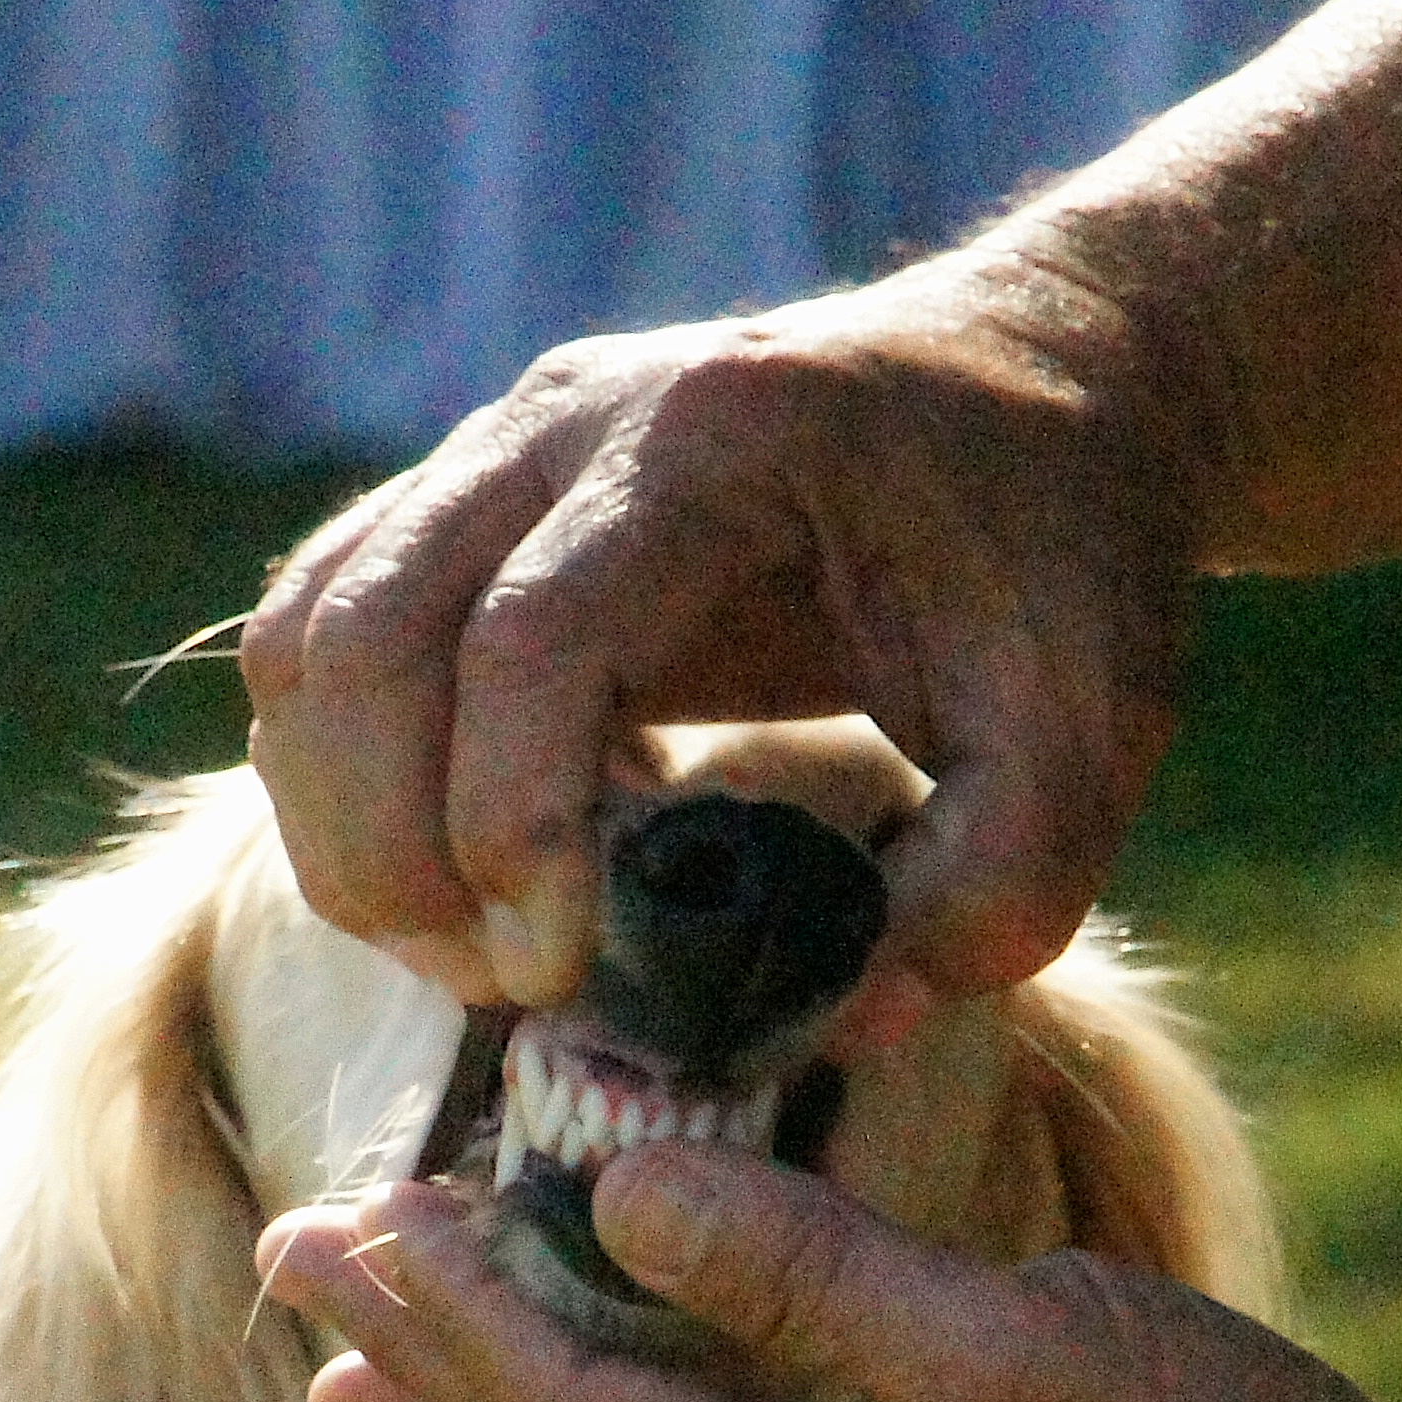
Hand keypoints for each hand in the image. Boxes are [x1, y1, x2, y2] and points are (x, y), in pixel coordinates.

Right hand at [241, 249, 1206, 1032]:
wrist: (1050, 381)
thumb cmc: (1067, 553)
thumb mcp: (1091, 732)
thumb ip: (988, 896)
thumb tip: (829, 1020)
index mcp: (721, 437)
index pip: (530, 631)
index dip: (505, 817)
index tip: (556, 969)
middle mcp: (570, 415)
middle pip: (366, 633)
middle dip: (393, 850)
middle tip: (504, 988)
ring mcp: (497, 449)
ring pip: (309, 638)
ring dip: (345, 826)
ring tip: (472, 953)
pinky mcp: (467, 507)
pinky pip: (326, 638)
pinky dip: (349, 779)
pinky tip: (476, 870)